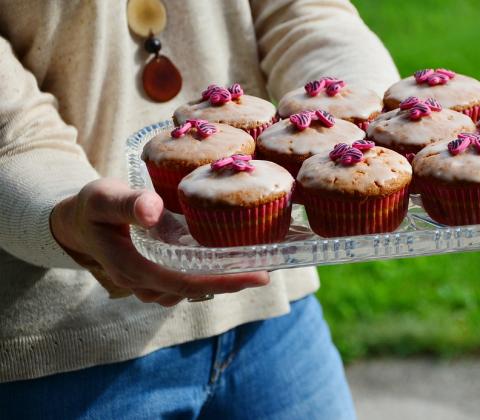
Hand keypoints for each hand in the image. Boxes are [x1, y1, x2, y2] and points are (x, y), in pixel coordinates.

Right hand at [50, 178, 268, 305]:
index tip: (260, 276)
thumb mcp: (103, 198)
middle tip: (267, 269)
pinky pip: (188, 281)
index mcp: (133, 268)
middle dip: (233, 282)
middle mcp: (145, 283)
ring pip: (194, 289)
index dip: (224, 282)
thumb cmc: (92, 207)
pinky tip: (229, 258)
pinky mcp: (158, 277)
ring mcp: (151, 284)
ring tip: (254, 262)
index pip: (186, 283)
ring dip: (223, 279)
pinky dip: (210, 273)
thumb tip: (152, 212)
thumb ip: (127, 204)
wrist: (78, 222)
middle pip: (196, 290)